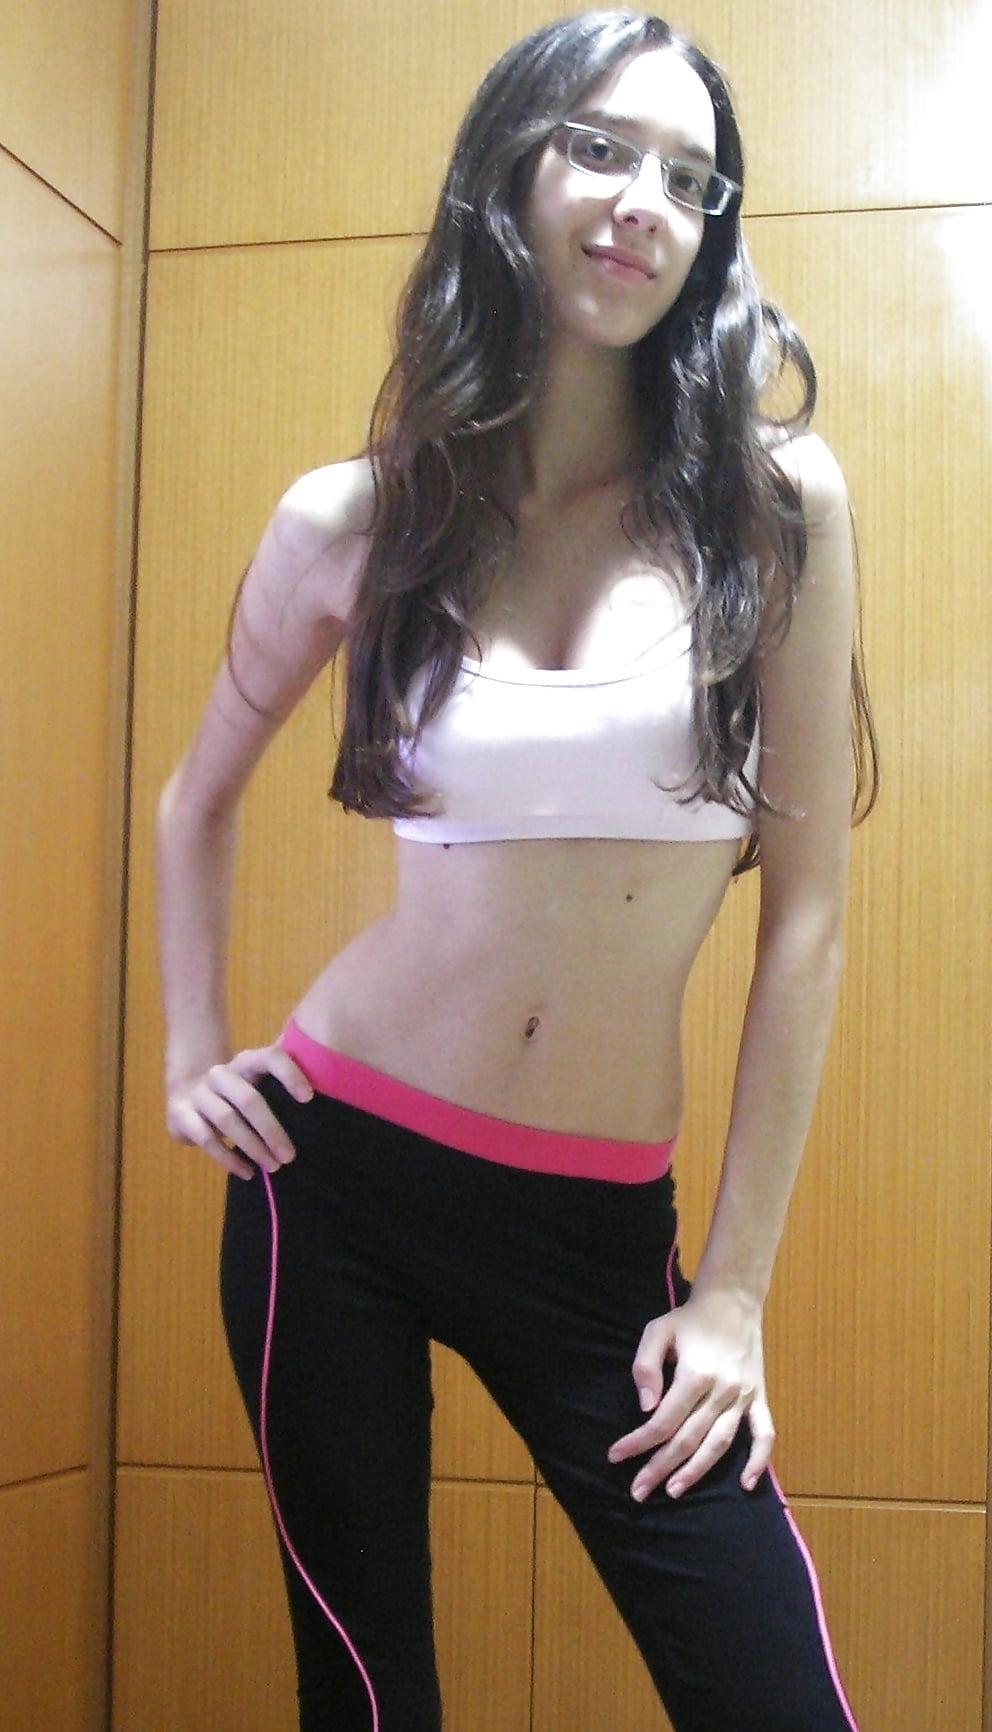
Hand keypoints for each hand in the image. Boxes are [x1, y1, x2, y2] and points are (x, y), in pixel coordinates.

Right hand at [165, 1043, 314, 1179]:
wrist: (186, 1096)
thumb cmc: (237, 1095)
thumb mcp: (257, 1086)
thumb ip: (281, 1092)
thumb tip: (321, 1117)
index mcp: (246, 1061)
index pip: (270, 1057)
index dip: (289, 1074)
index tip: (308, 1098)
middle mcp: (221, 1073)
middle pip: (248, 1098)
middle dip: (271, 1129)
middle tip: (289, 1155)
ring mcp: (199, 1092)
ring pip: (227, 1119)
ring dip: (252, 1146)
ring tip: (272, 1167)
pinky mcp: (181, 1114)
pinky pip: (205, 1138)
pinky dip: (228, 1158)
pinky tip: (246, 1172)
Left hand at [606, 1288, 775, 1499]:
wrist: (733, 1300)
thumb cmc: (690, 1318)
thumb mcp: (657, 1331)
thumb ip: (646, 1367)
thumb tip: (646, 1408)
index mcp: (696, 1374)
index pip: (663, 1421)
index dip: (638, 1442)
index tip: (616, 1456)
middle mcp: (723, 1390)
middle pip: (688, 1440)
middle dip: (660, 1467)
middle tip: (638, 1491)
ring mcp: (744, 1397)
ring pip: (720, 1444)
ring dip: (696, 1472)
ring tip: (673, 1491)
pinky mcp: (760, 1398)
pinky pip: (764, 1434)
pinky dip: (759, 1461)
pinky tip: (747, 1484)